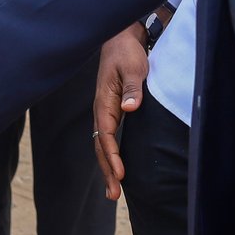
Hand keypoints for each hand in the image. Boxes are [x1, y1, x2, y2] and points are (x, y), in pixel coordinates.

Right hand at [92, 25, 147, 199]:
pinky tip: (116, 168)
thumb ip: (132, 88)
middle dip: (107, 170)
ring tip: (113, 191)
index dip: (113, 155)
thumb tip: (129, 108)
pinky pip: (108, 138)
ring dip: (107, 167)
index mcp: (103, 101)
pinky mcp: (112, 111)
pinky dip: (110, 156)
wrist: (120, 39)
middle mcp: (101, 110)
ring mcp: (105, 112)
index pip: (106, 135)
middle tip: (114, 195)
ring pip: (103, 145)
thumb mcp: (133, 67)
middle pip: (101, 146)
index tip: (120, 173)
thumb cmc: (126, 53)